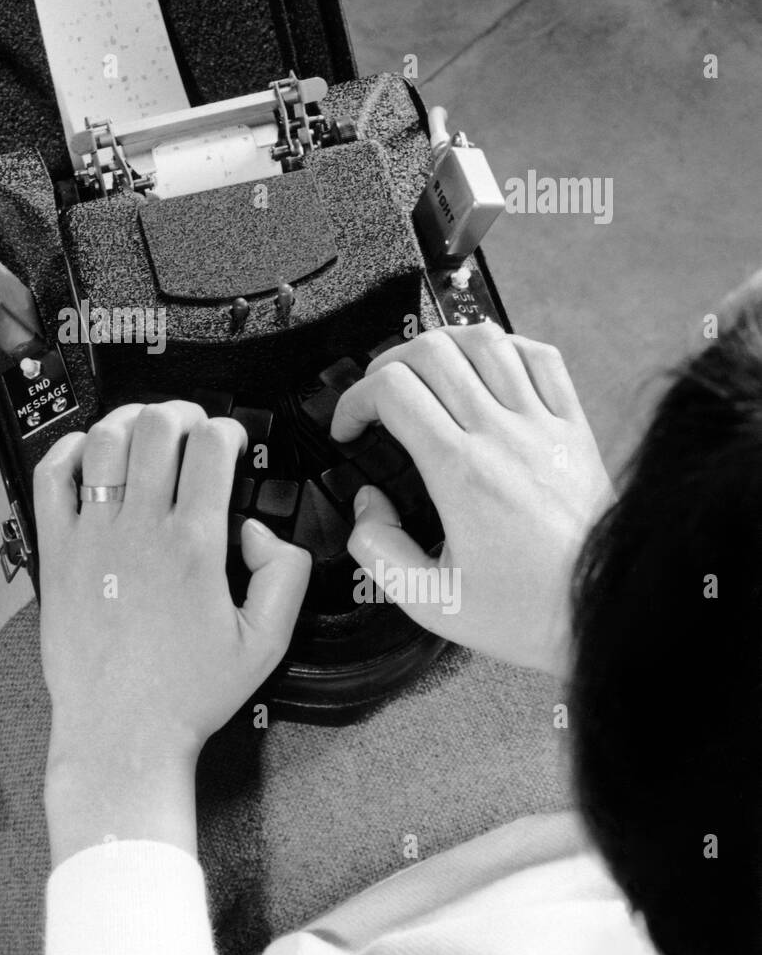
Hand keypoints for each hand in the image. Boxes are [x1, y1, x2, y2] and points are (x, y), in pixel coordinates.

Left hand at [35, 401, 309, 862]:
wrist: (121, 733)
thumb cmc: (185, 695)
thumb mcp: (267, 643)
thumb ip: (284, 575)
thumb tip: (258, 530)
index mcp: (194, 547)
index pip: (211, 448)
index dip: (227, 429)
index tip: (230, 440)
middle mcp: (140, 531)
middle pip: (157, 428)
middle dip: (181, 411)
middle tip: (190, 424)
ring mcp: (92, 538)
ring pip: (103, 442)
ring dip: (128, 420)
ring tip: (143, 427)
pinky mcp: (56, 553)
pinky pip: (51, 479)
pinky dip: (67, 450)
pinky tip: (86, 451)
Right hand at [332, 323, 612, 676]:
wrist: (605, 614)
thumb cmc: (529, 612)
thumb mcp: (430, 602)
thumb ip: (378, 551)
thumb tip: (368, 506)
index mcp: (461, 473)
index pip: (392, 392)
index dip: (354, 400)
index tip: (349, 428)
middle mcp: (501, 436)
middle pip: (431, 351)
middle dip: (386, 365)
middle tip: (377, 398)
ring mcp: (541, 426)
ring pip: (485, 340)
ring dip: (442, 344)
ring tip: (424, 372)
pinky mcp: (573, 429)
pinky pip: (542, 357)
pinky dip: (506, 346)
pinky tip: (487, 367)